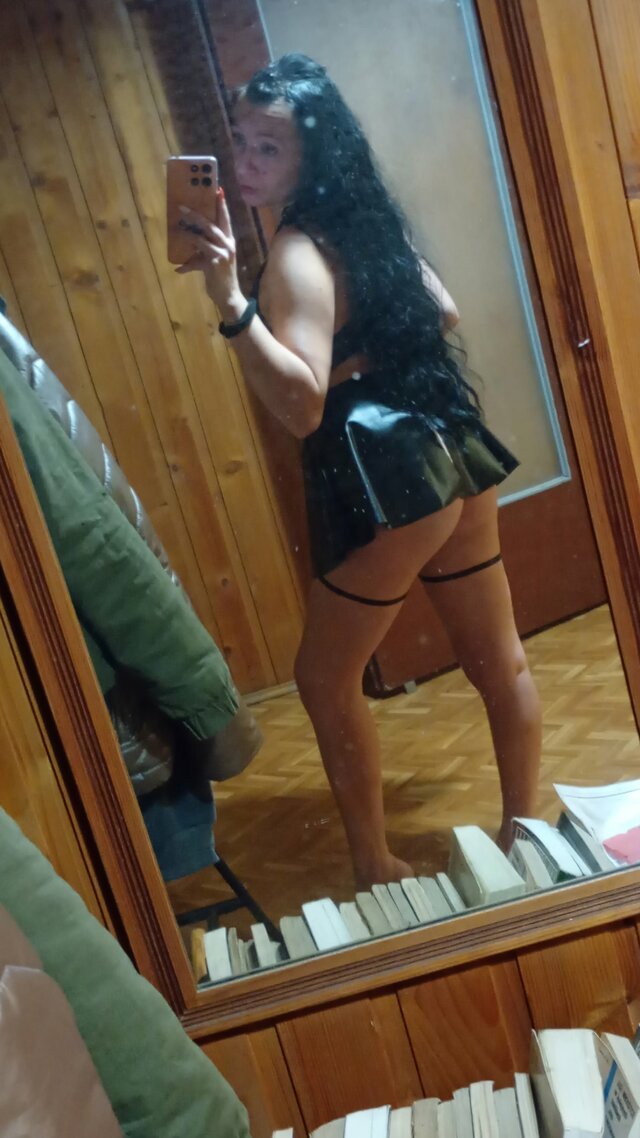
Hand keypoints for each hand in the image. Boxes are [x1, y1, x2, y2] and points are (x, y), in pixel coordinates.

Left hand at [175, 190, 245, 319]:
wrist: (229, 296)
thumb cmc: (221, 278)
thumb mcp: (214, 262)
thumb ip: (201, 255)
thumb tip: (183, 258)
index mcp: (229, 241)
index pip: (225, 219)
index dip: (222, 205)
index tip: (218, 189)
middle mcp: (227, 244)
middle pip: (211, 223)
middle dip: (197, 214)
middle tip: (182, 206)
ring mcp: (222, 253)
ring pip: (203, 236)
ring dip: (188, 230)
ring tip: (177, 225)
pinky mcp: (214, 262)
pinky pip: (197, 255)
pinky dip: (187, 263)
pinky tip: (179, 268)